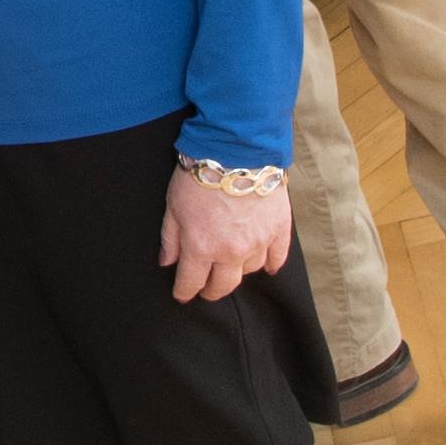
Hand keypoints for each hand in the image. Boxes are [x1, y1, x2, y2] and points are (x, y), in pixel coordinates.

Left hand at [163, 162, 291, 302]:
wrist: (237, 149)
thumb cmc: (200, 175)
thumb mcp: (173, 206)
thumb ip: (170, 238)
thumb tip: (167, 262)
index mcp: (200, 248)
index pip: (191, 282)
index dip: (184, 292)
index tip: (182, 295)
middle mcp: (230, 252)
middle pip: (223, 285)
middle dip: (212, 291)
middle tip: (207, 290)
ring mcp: (257, 243)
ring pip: (249, 271)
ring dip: (238, 271)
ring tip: (231, 266)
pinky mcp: (278, 230)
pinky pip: (277, 258)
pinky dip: (271, 265)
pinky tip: (267, 268)